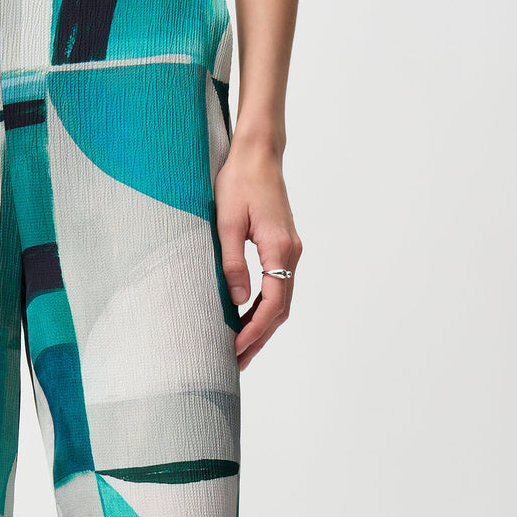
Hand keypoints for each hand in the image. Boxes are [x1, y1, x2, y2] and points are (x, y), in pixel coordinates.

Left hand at [215, 139, 302, 370]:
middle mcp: (291, 253)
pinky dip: (263, 309)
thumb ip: (232, 264)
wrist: (258, 152)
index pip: (272, 303)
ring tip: (240, 351)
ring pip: (281, 300)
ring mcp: (289, 250)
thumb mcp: (226, 223)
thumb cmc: (239, 181)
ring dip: (262, 327)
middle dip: (259, 339)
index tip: (234, 349)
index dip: (254, 331)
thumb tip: (235, 301)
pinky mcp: (283, 247)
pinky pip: (278, 287)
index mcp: (280, 249)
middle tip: (236, 364)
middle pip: (280, 309)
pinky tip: (246, 320)